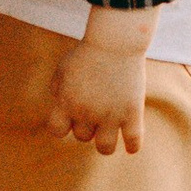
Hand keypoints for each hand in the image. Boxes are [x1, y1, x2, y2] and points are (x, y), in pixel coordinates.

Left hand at [47, 35, 146, 154]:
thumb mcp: (63, 68)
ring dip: (105, 142)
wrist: (115, 42)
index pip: (57, 131)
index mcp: (66, 102)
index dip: (62, 126)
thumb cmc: (88, 52)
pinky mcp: (132, 113)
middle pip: (82, 136)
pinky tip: (131, 145)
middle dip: (87, 125)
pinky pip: (133, 141)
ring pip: (105, 148)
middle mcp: (86, 113)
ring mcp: (110, 115)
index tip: (70, 116)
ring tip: (110, 131)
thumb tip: (60, 107)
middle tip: (96, 110)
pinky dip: (133, 146)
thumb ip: (57, 90)